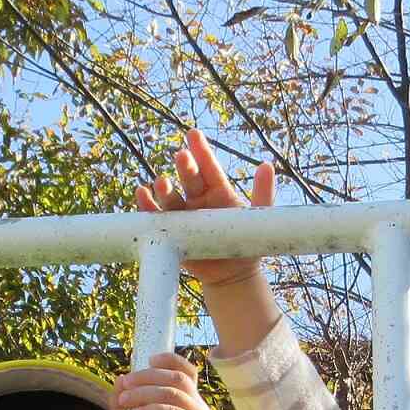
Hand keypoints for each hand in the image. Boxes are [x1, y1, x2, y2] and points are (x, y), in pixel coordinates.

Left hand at [111, 351, 218, 409]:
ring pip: (174, 392)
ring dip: (146, 393)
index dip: (168, 359)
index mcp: (187, 401)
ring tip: (125, 401)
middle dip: (146, 376)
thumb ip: (127, 405)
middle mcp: (198, 406)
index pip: (185, 370)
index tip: (146, 359)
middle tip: (124, 384)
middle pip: (176, 377)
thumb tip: (118, 382)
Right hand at [134, 129, 275, 291]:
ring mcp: (183, 214)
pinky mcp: (171, 230)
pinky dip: (147, 206)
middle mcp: (198, 198)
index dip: (201, 151)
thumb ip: (263, 192)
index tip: (193, 134)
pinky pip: (156, 216)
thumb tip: (267, 166)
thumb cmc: (246, 242)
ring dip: (165, 189)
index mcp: (218, 190)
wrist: (233, 275)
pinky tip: (142, 194)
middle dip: (185, 167)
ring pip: (171, 197)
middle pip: (189, 179)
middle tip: (182, 156)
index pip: (209, 167)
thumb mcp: (258, 216)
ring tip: (162, 182)